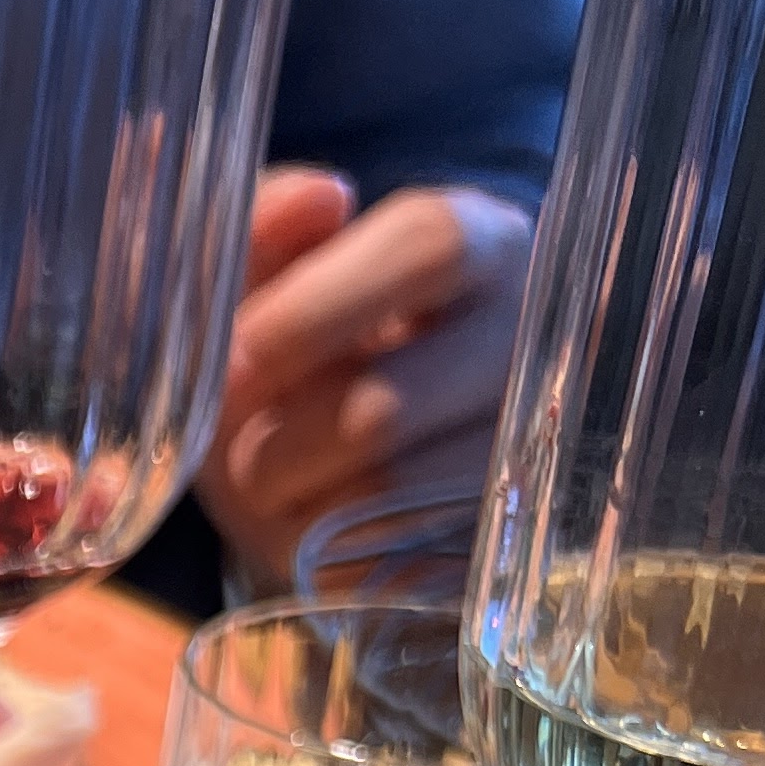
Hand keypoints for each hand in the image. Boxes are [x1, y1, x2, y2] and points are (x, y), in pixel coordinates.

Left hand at [199, 171, 535, 593]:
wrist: (337, 471)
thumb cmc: (299, 358)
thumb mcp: (269, 278)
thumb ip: (265, 227)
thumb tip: (321, 198)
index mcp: (481, 245)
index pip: (428, 247)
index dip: (313, 309)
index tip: (239, 357)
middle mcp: (529, 340)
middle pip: (383, 408)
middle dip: (277, 443)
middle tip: (234, 451)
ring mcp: (530, 449)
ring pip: (386, 498)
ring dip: (294, 507)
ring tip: (271, 488)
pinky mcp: (503, 543)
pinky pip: (394, 566)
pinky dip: (327, 557)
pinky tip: (312, 530)